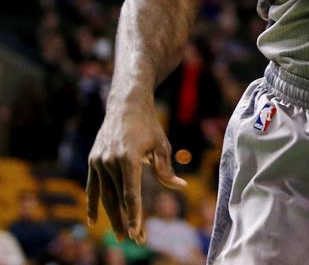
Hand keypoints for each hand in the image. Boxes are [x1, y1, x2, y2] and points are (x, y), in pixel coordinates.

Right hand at [86, 98, 186, 240]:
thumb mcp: (161, 146)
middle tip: (133, 240)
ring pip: (104, 196)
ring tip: (118, 235)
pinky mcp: (93, 161)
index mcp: (128, 159)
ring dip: (111, 217)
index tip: (136, 231)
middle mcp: (110, 162)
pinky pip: (91, 187)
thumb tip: (179, 186)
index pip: (131, 193)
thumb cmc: (149, 126)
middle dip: (125, 221)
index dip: (134, 214)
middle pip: (118, 198)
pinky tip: (92, 221)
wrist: (126, 106)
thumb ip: (166, 169)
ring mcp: (99, 161)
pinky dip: (92, 204)